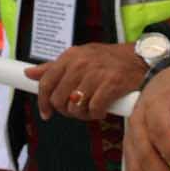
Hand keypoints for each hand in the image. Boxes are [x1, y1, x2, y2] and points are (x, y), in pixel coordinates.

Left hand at [25, 42, 144, 121]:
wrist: (140, 58)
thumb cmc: (108, 60)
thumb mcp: (79, 57)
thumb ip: (54, 67)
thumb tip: (29, 73)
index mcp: (70, 56)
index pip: (46, 82)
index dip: (43, 101)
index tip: (46, 112)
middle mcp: (80, 64)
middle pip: (59, 99)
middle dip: (66, 110)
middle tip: (77, 109)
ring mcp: (95, 74)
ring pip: (75, 107)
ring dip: (82, 114)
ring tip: (91, 107)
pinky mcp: (110, 85)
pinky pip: (94, 110)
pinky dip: (97, 114)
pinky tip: (102, 109)